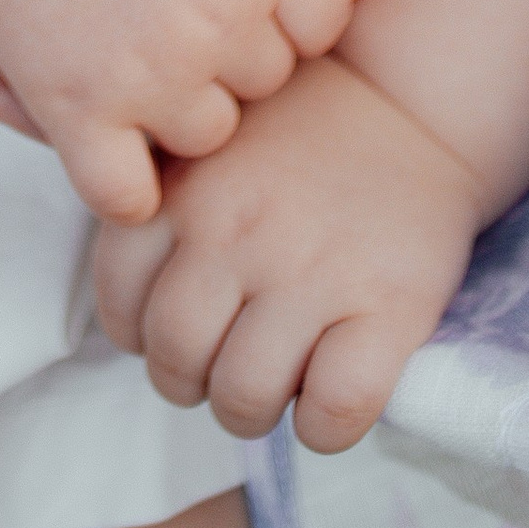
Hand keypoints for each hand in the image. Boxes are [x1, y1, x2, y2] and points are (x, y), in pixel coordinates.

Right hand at [0, 0, 365, 223]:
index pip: (328, 24)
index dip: (288, 1)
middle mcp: (212, 18)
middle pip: (271, 82)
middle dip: (234, 48)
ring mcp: (143, 74)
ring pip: (211, 138)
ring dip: (182, 106)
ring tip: (138, 46)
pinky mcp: (76, 112)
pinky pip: (128, 197)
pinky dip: (127, 183)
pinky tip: (115, 135)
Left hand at [93, 54, 482, 449]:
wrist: (408, 100)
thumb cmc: (296, 131)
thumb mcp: (206, 141)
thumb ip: (161, 204)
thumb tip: (133, 302)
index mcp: (186, 190)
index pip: (120, 302)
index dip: (140, 335)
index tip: (171, 330)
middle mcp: (238, 231)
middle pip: (175, 357)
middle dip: (189, 383)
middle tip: (219, 368)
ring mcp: (312, 271)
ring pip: (244, 396)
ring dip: (249, 412)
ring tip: (270, 387)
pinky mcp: (389, 306)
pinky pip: (333, 410)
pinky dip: (322, 427)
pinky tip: (326, 398)